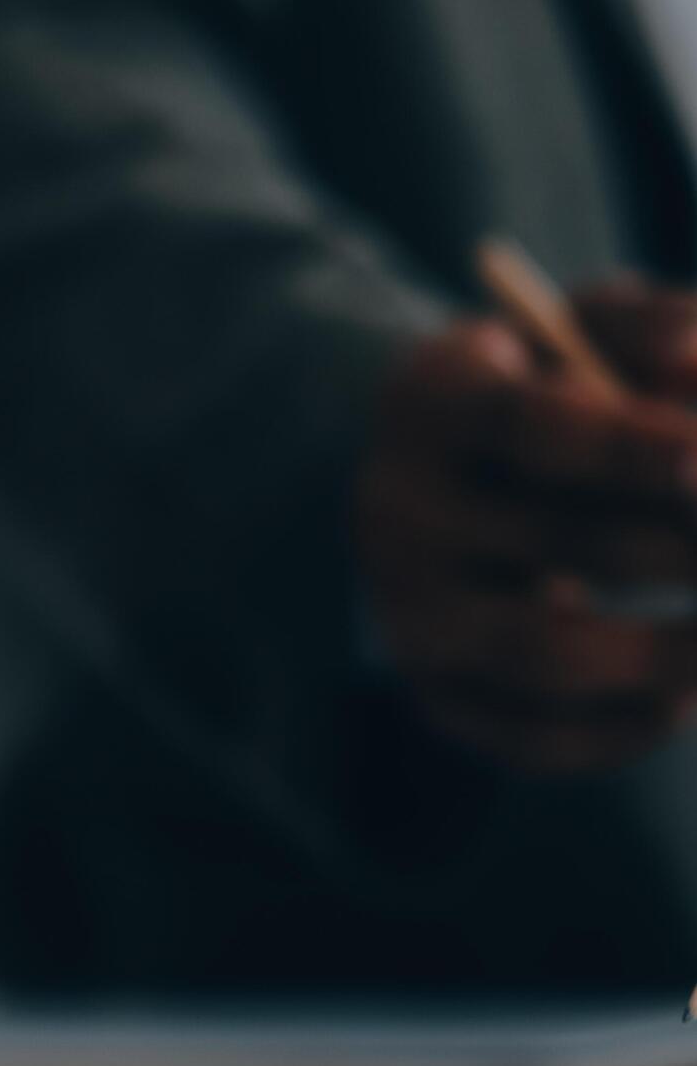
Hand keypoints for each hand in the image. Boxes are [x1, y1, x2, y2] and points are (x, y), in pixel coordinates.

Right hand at [358, 284, 696, 771]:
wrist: (443, 480)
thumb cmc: (554, 393)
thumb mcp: (592, 331)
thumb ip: (659, 329)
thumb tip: (696, 360)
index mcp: (430, 405)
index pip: (530, 427)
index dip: (633, 448)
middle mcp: (399, 514)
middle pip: (560, 541)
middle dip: (692, 548)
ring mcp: (411, 613)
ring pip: (544, 654)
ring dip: (673, 654)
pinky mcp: (437, 692)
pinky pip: (533, 736)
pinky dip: (629, 728)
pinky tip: (690, 691)